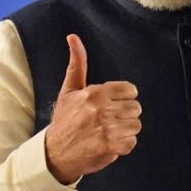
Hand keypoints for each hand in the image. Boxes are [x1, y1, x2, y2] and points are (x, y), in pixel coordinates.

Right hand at [44, 34, 141, 183]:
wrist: (54, 154)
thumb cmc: (65, 120)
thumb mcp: (69, 90)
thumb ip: (77, 63)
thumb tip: (73, 37)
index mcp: (94, 93)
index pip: (131, 91)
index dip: (123, 99)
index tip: (111, 106)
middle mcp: (101, 109)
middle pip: (136, 108)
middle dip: (125, 115)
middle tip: (108, 121)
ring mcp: (106, 128)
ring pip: (136, 125)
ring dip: (125, 131)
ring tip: (107, 133)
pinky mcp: (110, 146)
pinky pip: (132, 142)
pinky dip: (123, 146)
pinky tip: (108, 144)